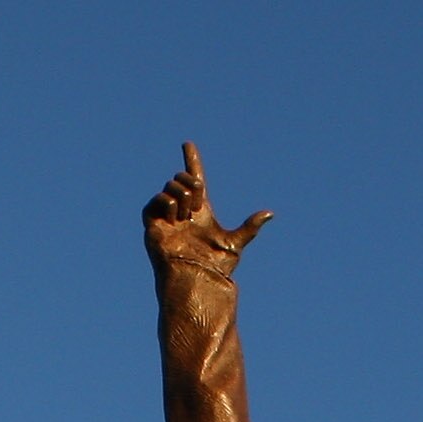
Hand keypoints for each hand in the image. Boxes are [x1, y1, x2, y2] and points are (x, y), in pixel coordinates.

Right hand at [144, 143, 270, 276]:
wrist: (196, 276)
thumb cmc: (215, 266)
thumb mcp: (235, 242)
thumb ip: (250, 226)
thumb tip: (270, 213)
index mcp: (199, 210)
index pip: (194, 178)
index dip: (191, 160)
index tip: (188, 144)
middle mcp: (181, 210)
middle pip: (182, 178)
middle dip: (193, 185)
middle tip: (198, 206)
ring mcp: (166, 215)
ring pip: (171, 186)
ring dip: (183, 198)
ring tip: (186, 218)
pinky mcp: (152, 222)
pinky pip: (156, 201)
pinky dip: (168, 204)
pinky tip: (175, 218)